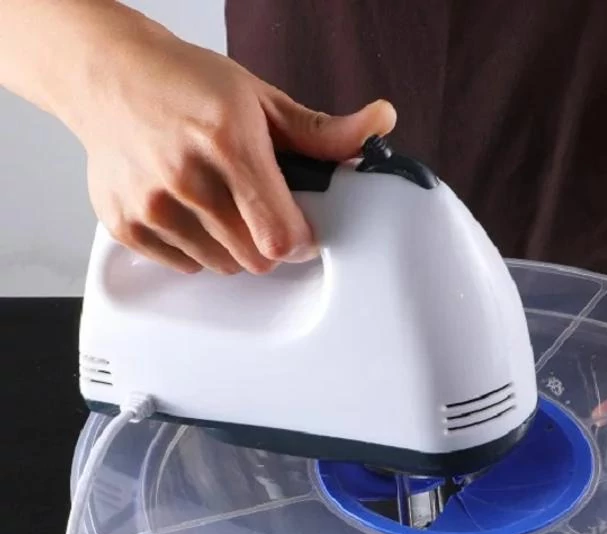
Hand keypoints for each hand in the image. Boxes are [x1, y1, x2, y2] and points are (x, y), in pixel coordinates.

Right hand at [60, 8, 395, 274]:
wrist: (107, 73)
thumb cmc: (185, 83)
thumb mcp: (260, 99)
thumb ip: (322, 132)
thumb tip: (379, 124)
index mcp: (228, 142)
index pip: (281, 236)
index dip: (301, 242)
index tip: (302, 231)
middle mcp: (187, 176)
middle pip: (255, 259)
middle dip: (268, 243)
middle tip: (257, 209)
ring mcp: (153, 204)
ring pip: (223, 267)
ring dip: (232, 247)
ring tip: (219, 203)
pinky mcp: (127, 225)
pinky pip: (186, 266)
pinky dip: (196, 248)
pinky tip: (189, 209)